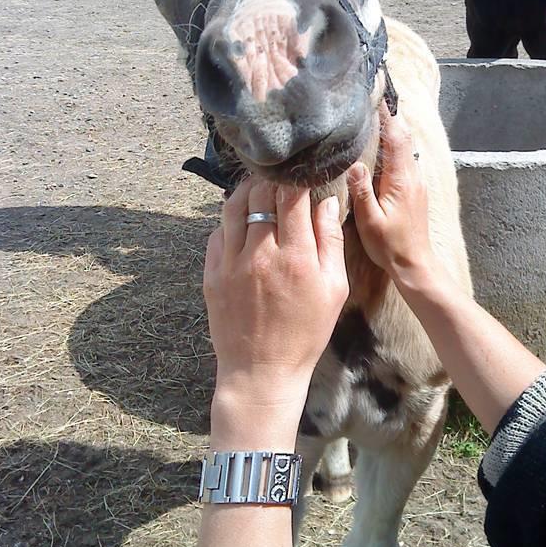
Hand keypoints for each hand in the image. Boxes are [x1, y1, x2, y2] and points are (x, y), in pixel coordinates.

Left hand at [203, 178, 348, 429]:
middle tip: (281, 176)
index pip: (292, 196)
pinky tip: (242, 220)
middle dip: (273, 179)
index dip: (298, 179)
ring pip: (233, 206)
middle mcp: (261, 254)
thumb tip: (328, 202)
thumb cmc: (305, 333)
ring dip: (248, 190)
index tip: (304, 175)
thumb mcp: (334, 290)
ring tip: (259, 187)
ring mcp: (231, 263)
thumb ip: (331, 242)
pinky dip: (230, 219)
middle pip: (261, 194)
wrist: (261, 371)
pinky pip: (217, 232)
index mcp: (296, 257)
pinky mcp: (212, 273)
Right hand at [347, 111, 436, 285]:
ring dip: (391, 132)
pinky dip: (393, 147)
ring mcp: (416, 182)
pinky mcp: (414, 190)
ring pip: (405, 148)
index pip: (396, 139)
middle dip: (389, 118)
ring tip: (372, 118)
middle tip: (371, 100)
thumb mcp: (370, 220)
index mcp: (402, 180)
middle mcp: (413, 176)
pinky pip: (405, 160)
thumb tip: (354, 164)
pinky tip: (379, 149)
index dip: (386, 116)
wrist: (414, 264)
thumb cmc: (390, 246)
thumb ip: (362, 190)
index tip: (375, 96)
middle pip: (403, 138)